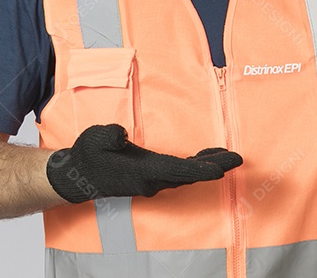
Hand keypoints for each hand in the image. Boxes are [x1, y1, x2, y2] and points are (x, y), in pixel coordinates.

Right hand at [46, 124, 242, 203]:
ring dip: (208, 165)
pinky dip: (196, 165)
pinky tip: (208, 157)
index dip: (199, 169)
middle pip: (188, 174)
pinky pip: (180, 172)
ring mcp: (152, 181)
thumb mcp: (94, 139)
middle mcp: (151, 180)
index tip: (220, 170)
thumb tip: (121, 134)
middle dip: (214, 166)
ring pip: (186, 175)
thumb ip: (108, 136)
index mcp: (140, 172)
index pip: (176, 170)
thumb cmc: (88, 155)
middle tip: (238, 159)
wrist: (78, 176)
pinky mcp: (152, 177)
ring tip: (230, 156)